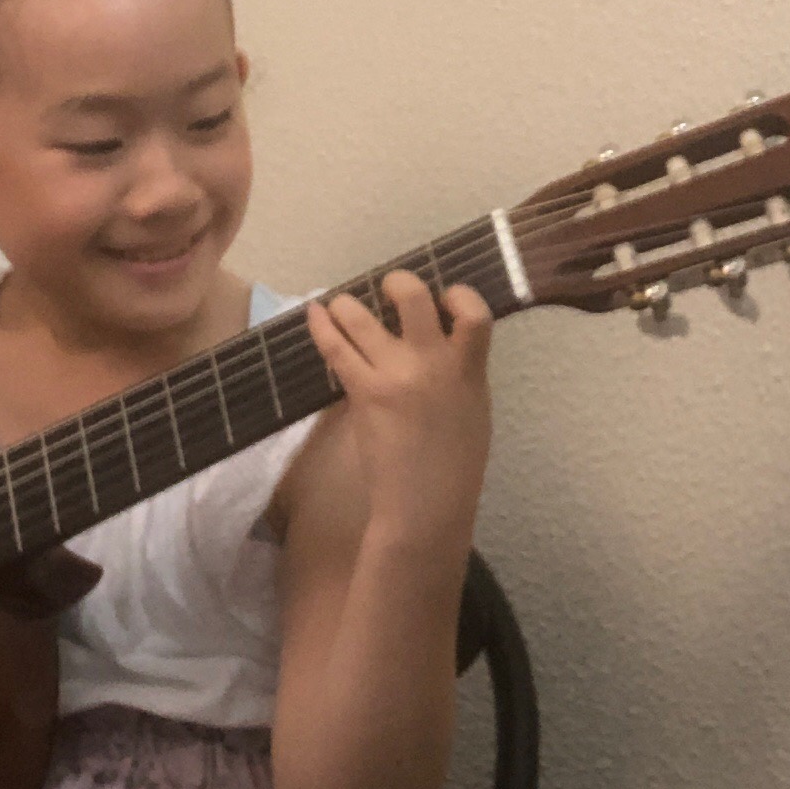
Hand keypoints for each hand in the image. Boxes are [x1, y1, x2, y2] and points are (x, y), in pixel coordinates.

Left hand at [304, 272, 492, 546]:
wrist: (427, 506)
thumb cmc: (456, 466)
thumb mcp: (474, 410)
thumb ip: (460, 373)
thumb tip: (444, 348)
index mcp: (470, 370)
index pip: (475, 312)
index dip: (459, 295)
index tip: (445, 299)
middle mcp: (434, 363)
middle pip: (413, 297)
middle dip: (396, 282)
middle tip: (387, 288)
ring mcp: (396, 375)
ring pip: (363, 317)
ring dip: (347, 304)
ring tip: (339, 304)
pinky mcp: (365, 392)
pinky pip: (337, 348)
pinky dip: (322, 326)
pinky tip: (314, 314)